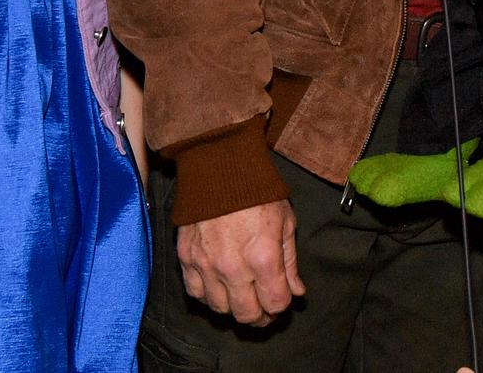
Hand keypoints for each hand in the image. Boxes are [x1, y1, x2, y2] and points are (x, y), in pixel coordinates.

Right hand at [176, 198, 304, 325]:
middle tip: (264, 307)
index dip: (282, 306)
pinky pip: (195, 292)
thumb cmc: (256, 191)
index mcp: (263, 257)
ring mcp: (206, 264)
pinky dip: (208, 295)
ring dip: (234, 307)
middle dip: (261, 316)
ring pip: (220, 309)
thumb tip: (296, 291)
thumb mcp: (285, 221)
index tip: (282, 298)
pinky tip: (219, 285)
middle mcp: (233, 267)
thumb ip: (290, 262)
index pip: (275, 304)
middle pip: (247, 315)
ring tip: (242, 294)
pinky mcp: (186, 257)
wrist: (219, 166)